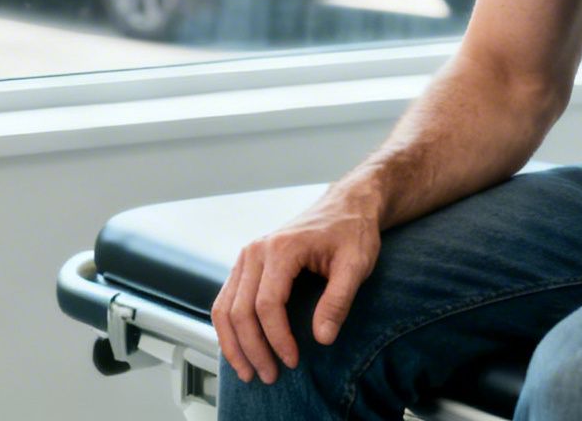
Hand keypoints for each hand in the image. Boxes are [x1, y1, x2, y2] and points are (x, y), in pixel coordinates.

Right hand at [212, 191, 380, 383]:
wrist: (346, 205)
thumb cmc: (352, 231)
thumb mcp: (356, 264)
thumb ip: (339, 300)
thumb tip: (323, 338)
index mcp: (282, 248)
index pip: (267, 305)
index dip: (277, 338)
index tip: (292, 360)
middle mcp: (256, 251)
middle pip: (240, 311)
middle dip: (252, 349)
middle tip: (269, 376)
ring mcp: (247, 257)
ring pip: (224, 308)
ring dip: (233, 344)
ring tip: (248, 371)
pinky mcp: (246, 265)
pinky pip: (226, 301)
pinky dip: (229, 329)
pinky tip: (241, 349)